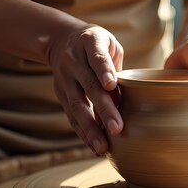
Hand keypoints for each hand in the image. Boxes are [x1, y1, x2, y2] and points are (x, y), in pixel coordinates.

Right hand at [48, 24, 123, 155]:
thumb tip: (128, 102)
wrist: (61, 40)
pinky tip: (94, 146)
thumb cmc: (97, 45)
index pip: (97, 57)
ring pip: (78, 105)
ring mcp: (64, 77)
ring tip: (103, 147)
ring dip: (90, 128)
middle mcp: (73, 60)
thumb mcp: (109, 46)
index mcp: (90, 42)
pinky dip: (83, 132)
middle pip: (89, 86)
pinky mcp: (60, 92)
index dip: (104, 70)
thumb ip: (117, 70)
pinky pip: (71, 115)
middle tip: (117, 129)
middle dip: (104, 109)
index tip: (111, 85)